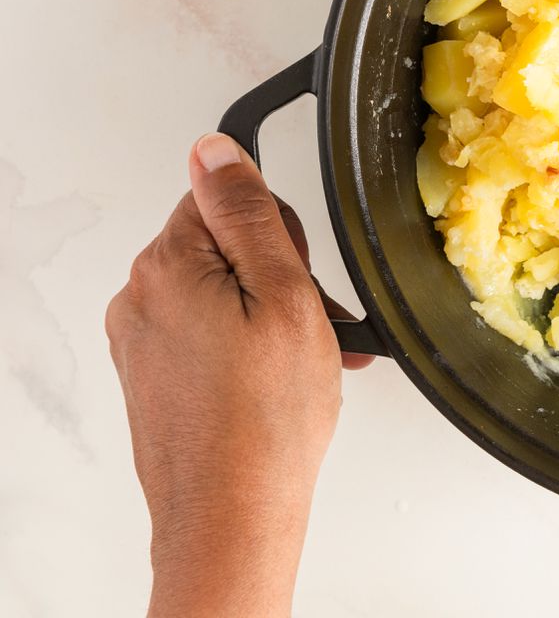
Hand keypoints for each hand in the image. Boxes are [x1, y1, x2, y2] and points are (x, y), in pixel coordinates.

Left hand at [106, 132, 371, 616]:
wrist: (231, 516)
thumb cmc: (264, 422)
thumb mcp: (285, 296)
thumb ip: (251, 215)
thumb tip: (216, 149)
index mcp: (167, 264)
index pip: (227, 198)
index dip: (280, 235)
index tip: (298, 277)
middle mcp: (140, 297)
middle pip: (225, 245)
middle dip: (280, 278)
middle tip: (311, 329)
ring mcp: (141, 340)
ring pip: (223, 293)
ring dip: (271, 317)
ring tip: (304, 366)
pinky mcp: (151, 375)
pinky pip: (210, 334)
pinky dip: (250, 348)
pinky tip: (279, 383)